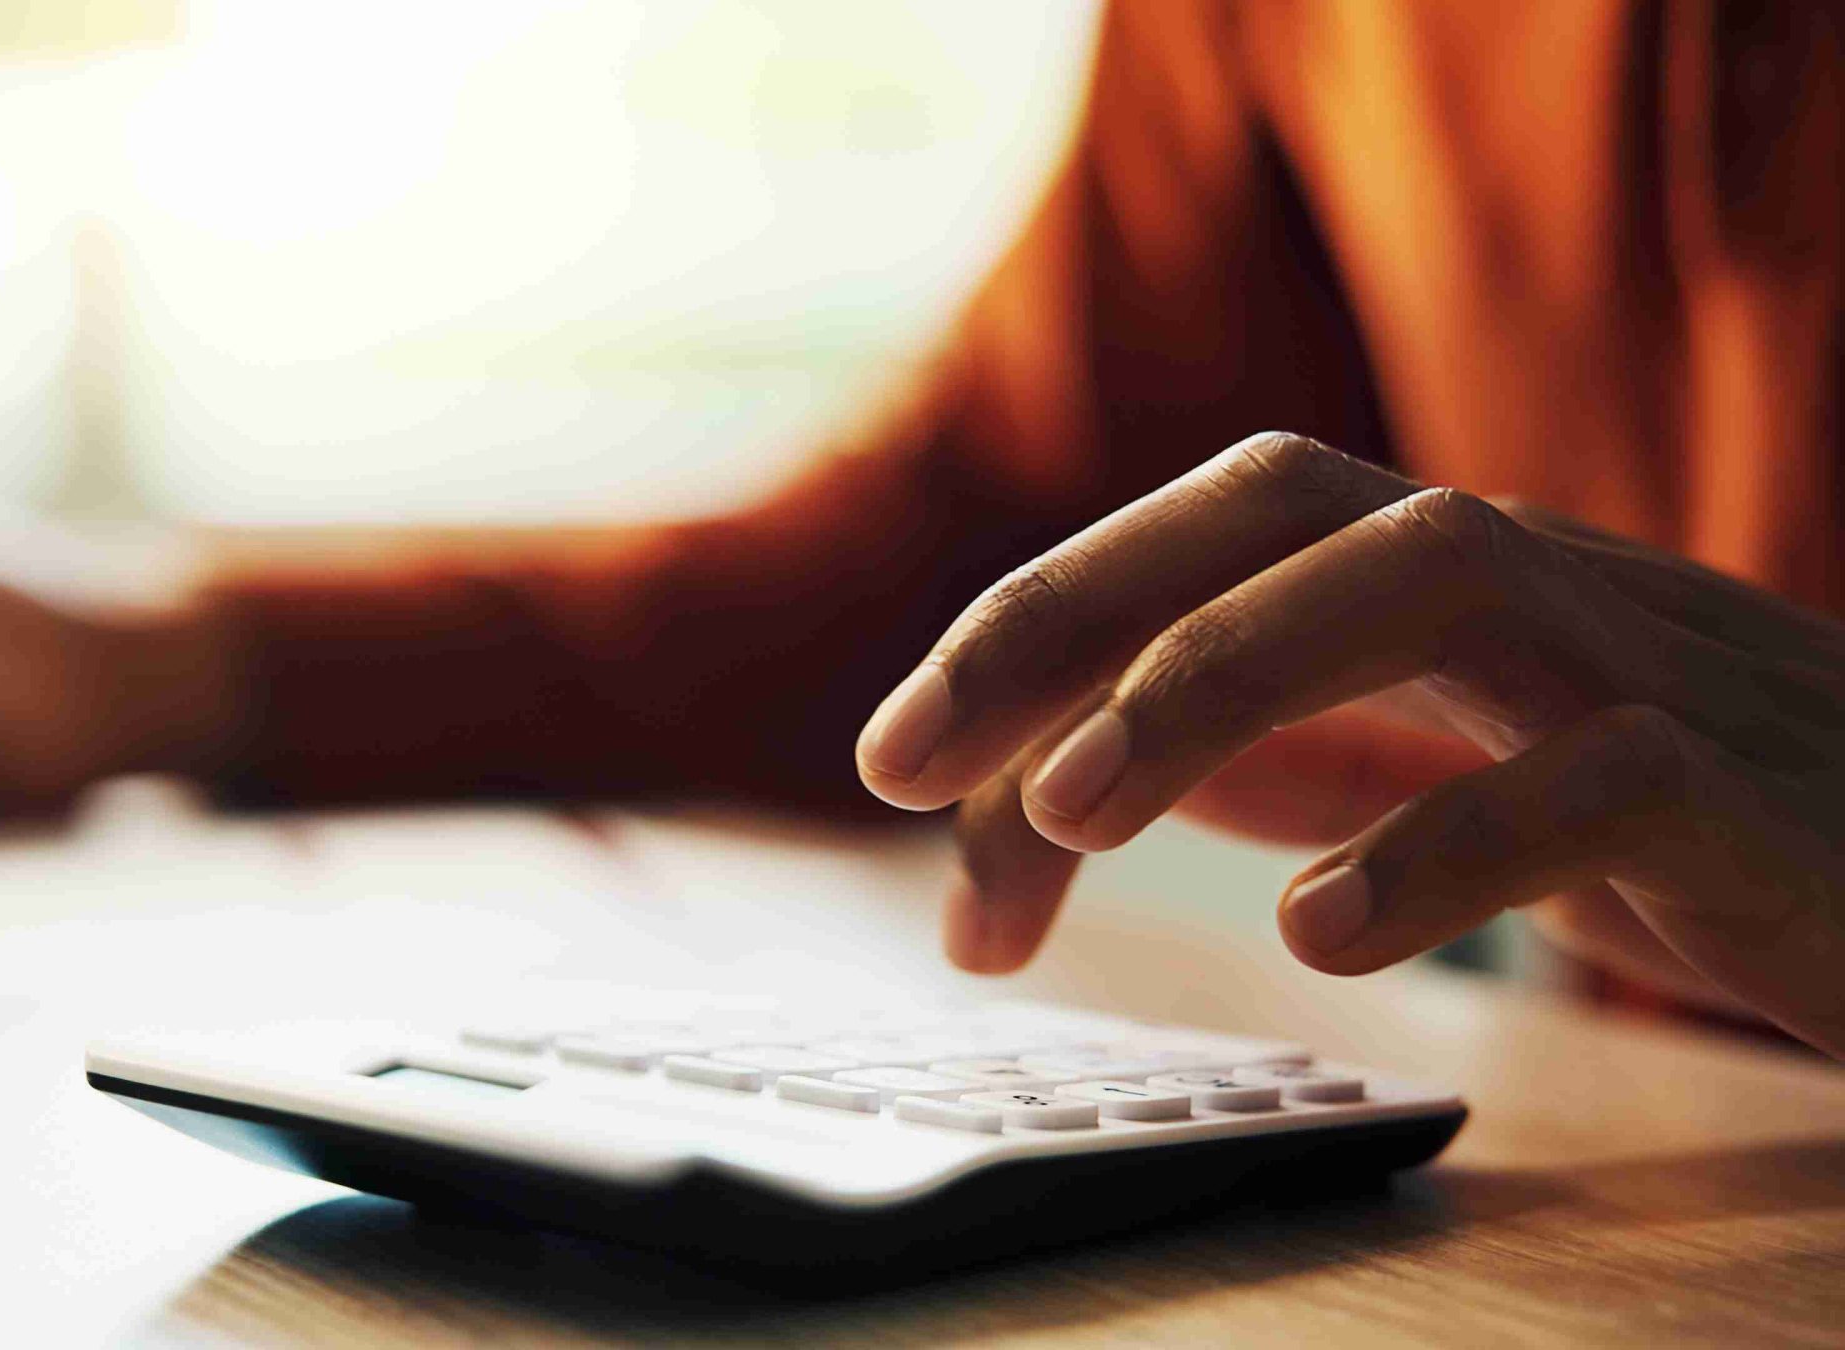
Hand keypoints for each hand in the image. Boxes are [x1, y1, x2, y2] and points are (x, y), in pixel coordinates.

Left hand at [855, 432, 1844, 1056]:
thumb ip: (1263, 761)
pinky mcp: (1756, 804)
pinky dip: (1448, 845)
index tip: (892, 756)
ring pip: (1437, 581)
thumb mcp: (1422, 772)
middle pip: (1291, 507)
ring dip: (1218, 683)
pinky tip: (1324, 933)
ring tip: (1075, 813)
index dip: (1036, 614)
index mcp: (1443, 580)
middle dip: (1078, 618)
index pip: (1213, 525)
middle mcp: (1536, 586)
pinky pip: (1608, 776)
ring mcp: (1652, 672)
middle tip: (913, 766)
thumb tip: (1024, 815)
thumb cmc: (1671, 823)